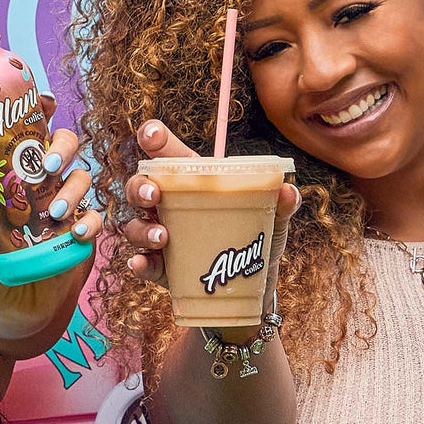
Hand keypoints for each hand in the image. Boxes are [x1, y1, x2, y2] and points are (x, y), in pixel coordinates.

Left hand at [0, 97, 100, 343]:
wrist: (7, 313)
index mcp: (18, 181)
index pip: (33, 139)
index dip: (41, 118)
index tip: (43, 108)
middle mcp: (45, 189)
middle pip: (67, 150)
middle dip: (63, 150)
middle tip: (49, 167)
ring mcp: (65, 213)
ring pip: (82, 182)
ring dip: (73, 191)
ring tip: (55, 214)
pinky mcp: (79, 240)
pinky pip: (94, 222)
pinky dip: (89, 224)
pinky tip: (76, 234)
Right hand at [122, 120, 299, 316]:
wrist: (251, 290)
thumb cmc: (257, 243)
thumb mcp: (271, 221)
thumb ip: (281, 205)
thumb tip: (288, 191)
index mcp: (194, 185)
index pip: (169, 157)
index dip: (155, 140)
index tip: (151, 134)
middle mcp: (170, 208)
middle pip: (140, 188)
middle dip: (140, 187)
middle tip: (154, 195)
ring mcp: (161, 239)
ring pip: (135, 226)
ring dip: (143, 229)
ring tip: (162, 237)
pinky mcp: (161, 270)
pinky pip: (142, 264)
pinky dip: (139, 264)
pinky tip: (141, 263)